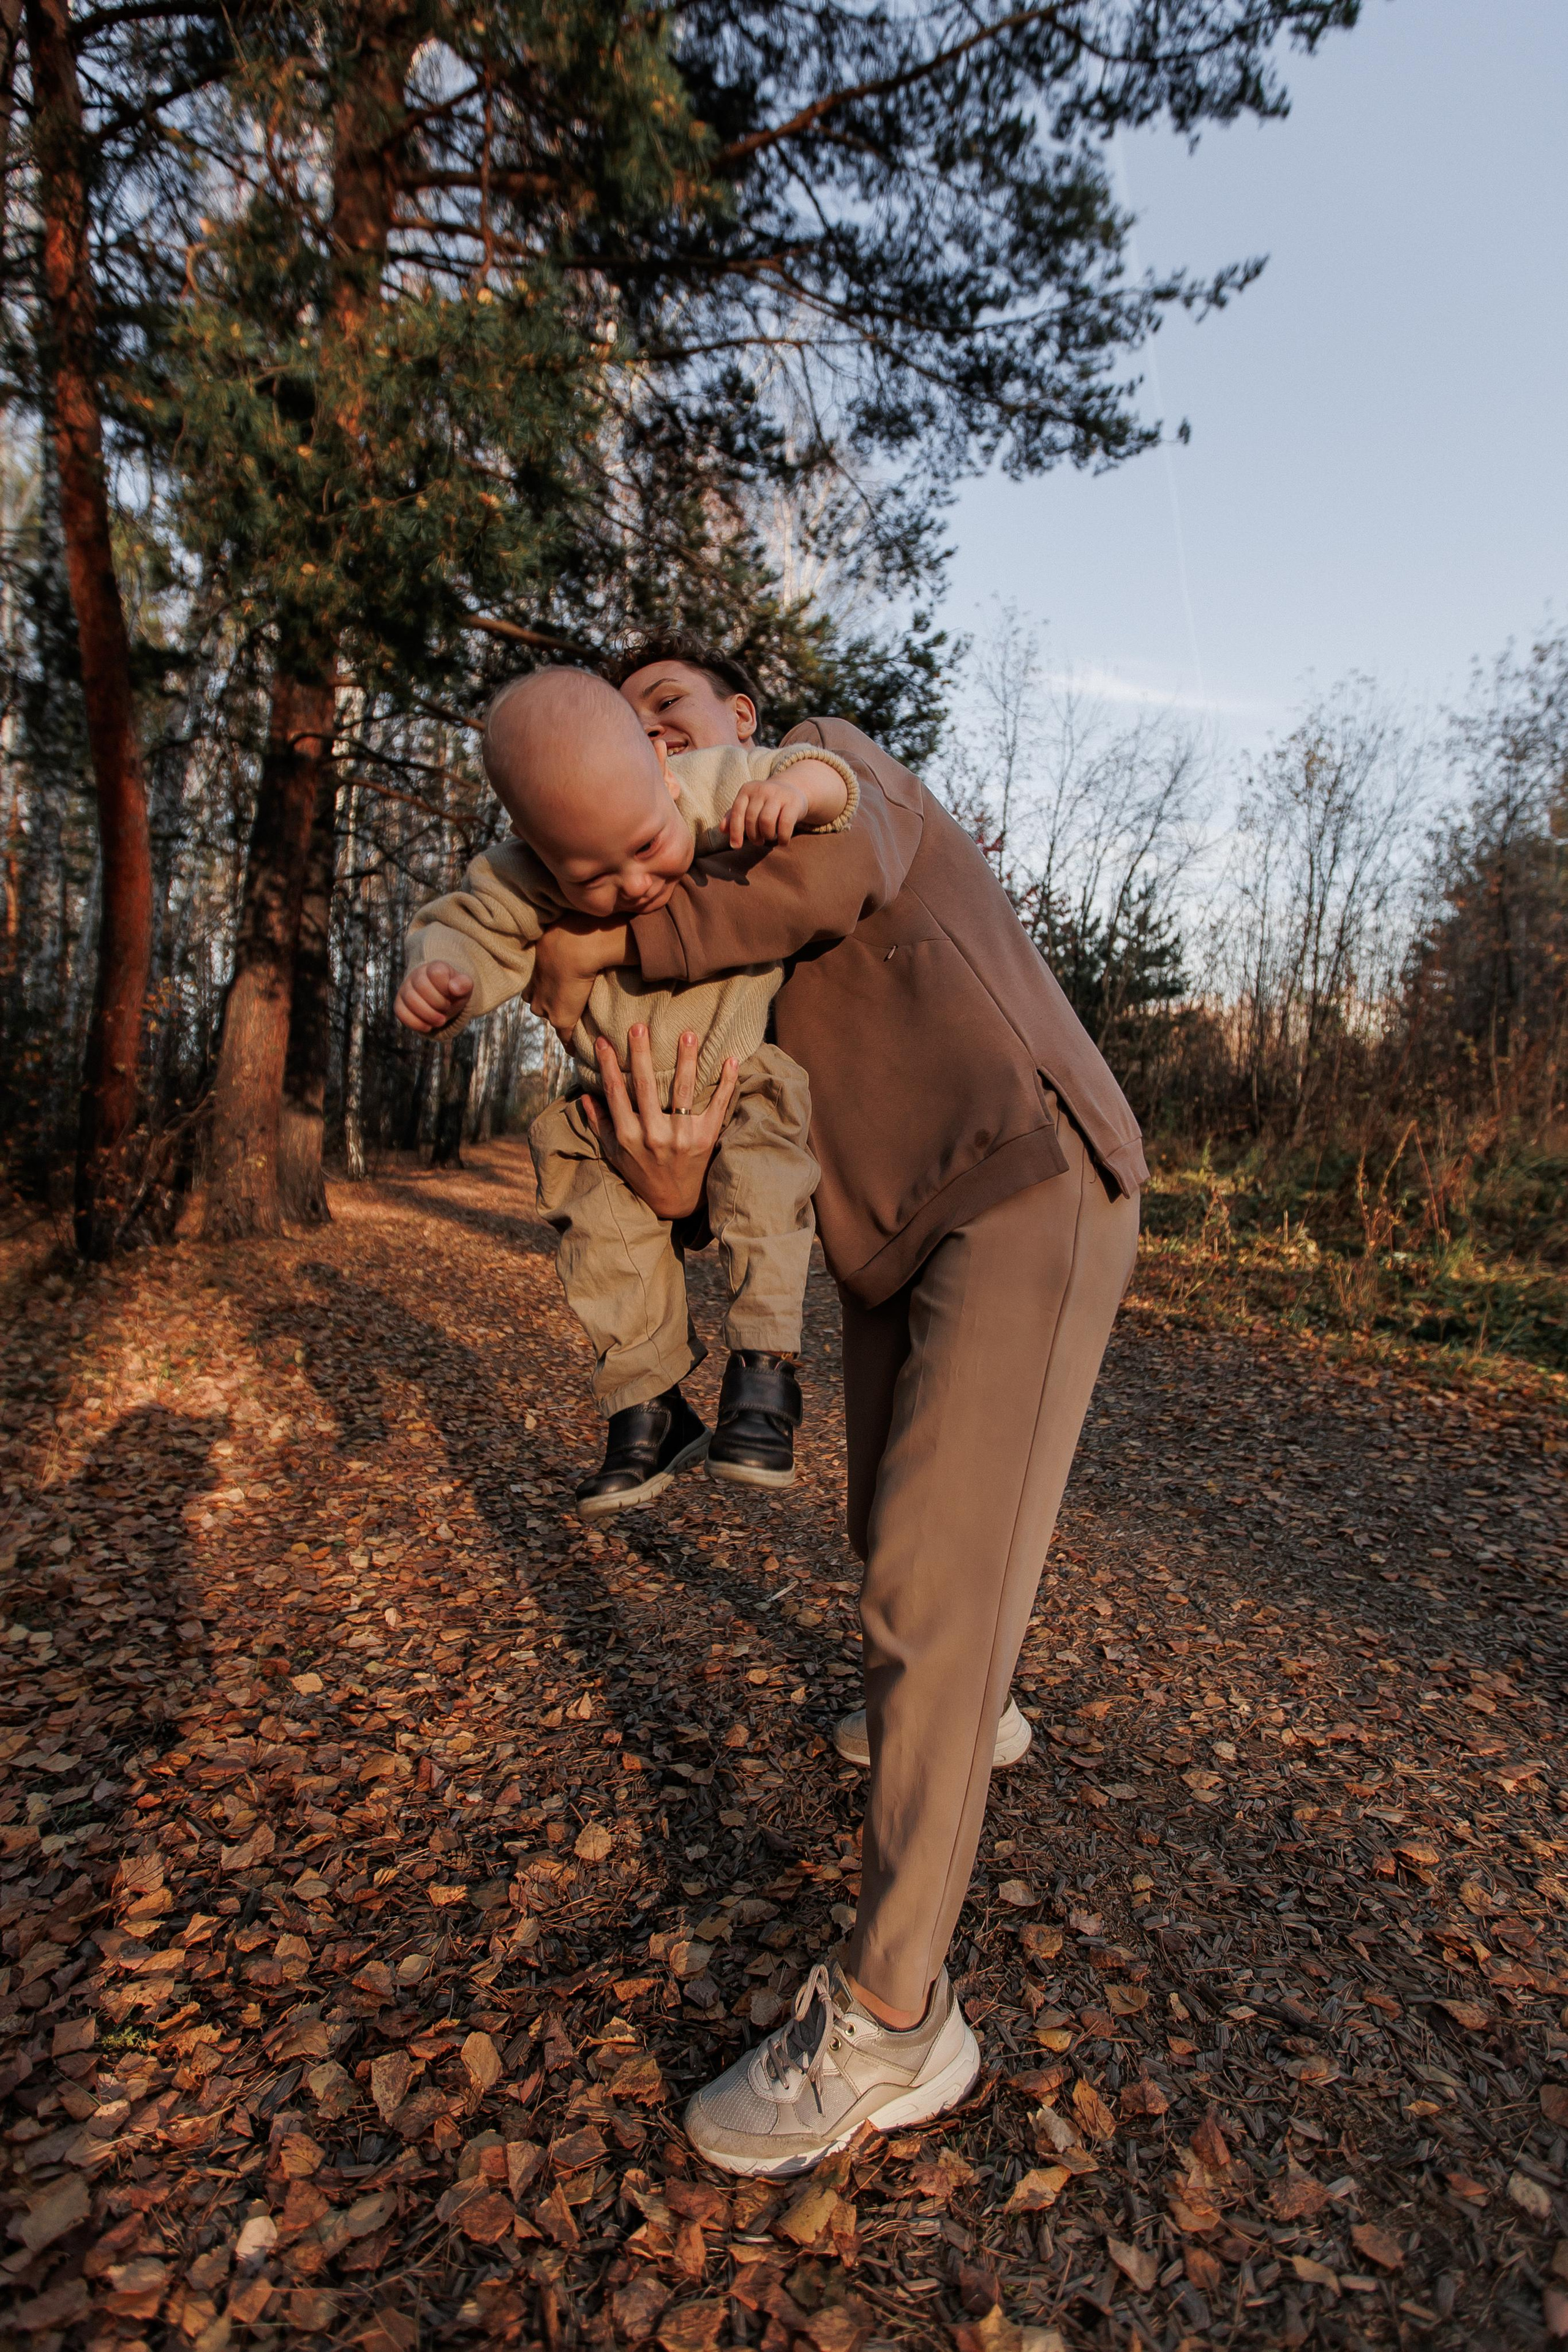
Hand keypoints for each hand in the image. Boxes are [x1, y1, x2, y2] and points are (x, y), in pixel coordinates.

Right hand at [395, 960, 471, 1032]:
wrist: (441, 999)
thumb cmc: (453, 992)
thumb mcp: (464, 988)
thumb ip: (464, 984)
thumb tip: (454, 988)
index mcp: (435, 968)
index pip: (437, 973)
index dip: (446, 988)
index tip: (452, 994)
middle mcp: (417, 975)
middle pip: (422, 987)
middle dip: (439, 1003)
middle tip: (447, 1009)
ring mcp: (406, 989)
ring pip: (411, 1000)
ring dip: (429, 1015)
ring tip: (440, 1020)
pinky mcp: (399, 1004)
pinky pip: (401, 1013)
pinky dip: (417, 1023)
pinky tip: (428, 1026)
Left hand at [528, 915, 631, 1039]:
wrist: (576, 944)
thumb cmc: (572, 929)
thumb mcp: (559, 931)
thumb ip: (563, 937)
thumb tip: (572, 925)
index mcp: (532, 969)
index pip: (533, 985)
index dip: (543, 987)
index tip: (552, 988)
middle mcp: (534, 989)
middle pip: (537, 1003)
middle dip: (547, 1004)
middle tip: (564, 1002)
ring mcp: (546, 1006)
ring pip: (550, 1017)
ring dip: (560, 1020)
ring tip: (573, 1025)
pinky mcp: (561, 1018)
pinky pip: (565, 1036)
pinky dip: (571, 1044)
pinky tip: (578, 1051)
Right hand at [583, 1025, 737, 1220]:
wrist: (676, 1203)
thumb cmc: (643, 1173)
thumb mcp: (615, 1154)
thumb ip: (600, 1125)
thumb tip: (585, 1095)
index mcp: (629, 1137)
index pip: (615, 1093)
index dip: (608, 1066)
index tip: (603, 1041)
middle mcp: (654, 1136)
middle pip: (646, 1087)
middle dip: (642, 1055)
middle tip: (639, 1026)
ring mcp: (682, 1138)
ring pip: (683, 1091)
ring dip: (686, 1061)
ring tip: (688, 1034)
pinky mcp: (706, 1139)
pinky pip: (718, 1106)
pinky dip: (726, 1083)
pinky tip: (731, 1060)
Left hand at [725, 778, 808, 847]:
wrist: (791, 790)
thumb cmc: (765, 803)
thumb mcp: (748, 806)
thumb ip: (733, 817)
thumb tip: (722, 830)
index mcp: (747, 789)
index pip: (737, 812)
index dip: (735, 831)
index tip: (736, 846)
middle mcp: (761, 789)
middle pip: (751, 819)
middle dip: (753, 836)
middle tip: (758, 841)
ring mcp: (778, 794)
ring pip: (766, 821)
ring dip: (767, 835)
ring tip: (769, 837)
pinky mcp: (793, 802)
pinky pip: (785, 824)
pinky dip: (782, 837)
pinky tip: (782, 841)